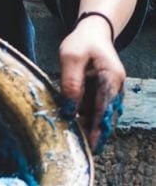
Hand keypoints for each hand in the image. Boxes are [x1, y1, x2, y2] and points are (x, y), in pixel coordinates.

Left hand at [59, 15, 125, 153]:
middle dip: (94, 135)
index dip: (98, 129)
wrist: (93, 33)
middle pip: (105, 117)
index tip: (92, 147)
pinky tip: (72, 130)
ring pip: (99, 116)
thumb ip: (71, 83)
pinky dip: (84, 121)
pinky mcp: (101, 96)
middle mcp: (115, 88)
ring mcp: (110, 92)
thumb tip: (69, 110)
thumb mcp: (70, 58)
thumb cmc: (81, 43)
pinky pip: (93, 112)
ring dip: (87, 129)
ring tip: (73, 143)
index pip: (104, 108)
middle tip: (81, 152)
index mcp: (111, 78)